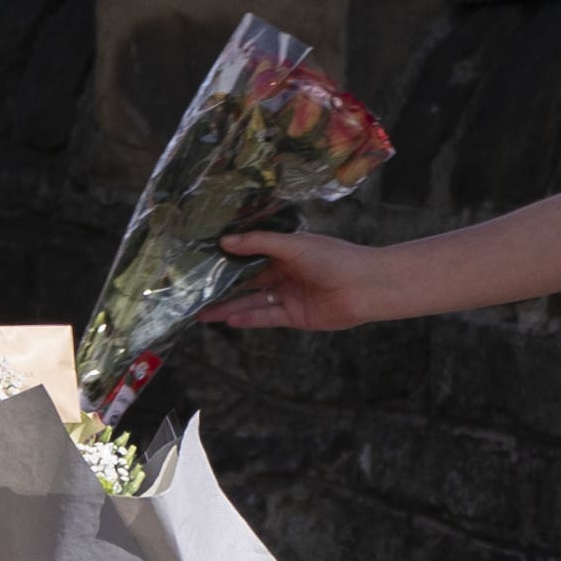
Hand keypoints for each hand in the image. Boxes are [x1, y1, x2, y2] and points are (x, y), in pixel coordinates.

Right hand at [208, 228, 382, 332]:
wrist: (365, 286)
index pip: (251, 255)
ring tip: (202, 313)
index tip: (203, 262)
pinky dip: (249, 318)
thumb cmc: (332, 257)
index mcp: (286, 251)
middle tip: (195, 293)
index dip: (229, 259)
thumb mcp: (292, 245)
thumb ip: (258, 243)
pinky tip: (228, 319)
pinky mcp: (296, 316)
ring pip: (254, 302)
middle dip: (223, 288)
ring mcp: (290, 296)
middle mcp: (286, 273)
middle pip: (248, 282)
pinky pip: (267, 317)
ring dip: (229, 307)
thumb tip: (225, 241)